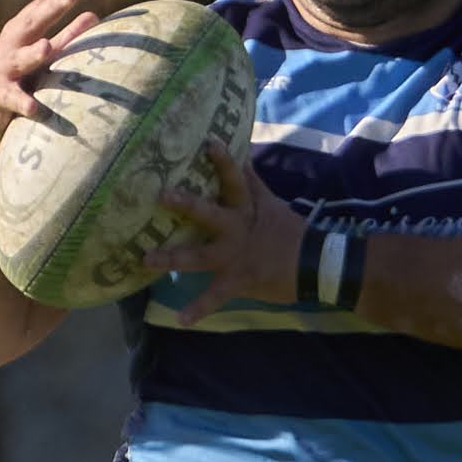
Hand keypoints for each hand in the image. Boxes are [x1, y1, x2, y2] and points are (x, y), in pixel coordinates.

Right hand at [0, 0, 97, 145]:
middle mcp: (11, 46)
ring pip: (19, 60)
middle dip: (52, 7)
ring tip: (46, 47)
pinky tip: (34, 108)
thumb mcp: (43, 55)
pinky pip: (12, 99)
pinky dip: (23, 103)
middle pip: (32, 23)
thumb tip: (94, 15)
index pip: (44, 6)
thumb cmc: (20, 78)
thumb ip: (67, 36)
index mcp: (23, 32)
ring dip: (33, 54)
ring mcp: (2, 70)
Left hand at [150, 143, 307, 323]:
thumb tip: (242, 146)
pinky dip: (198, 310)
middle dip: (187, 205)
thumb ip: (252, 180)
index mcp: (248, 208)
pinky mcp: (239, 281)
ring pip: (200, 256)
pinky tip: (180, 321)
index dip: (224, 161)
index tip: (208, 141)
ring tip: (146, 259)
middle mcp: (238, 228)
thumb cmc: (289, 232)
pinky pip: (215, 297)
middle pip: (210, 213)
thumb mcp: (271, 203)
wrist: (315, 266)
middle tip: (161, 195)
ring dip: (172, 258)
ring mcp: (236, 256)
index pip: (236, 179)